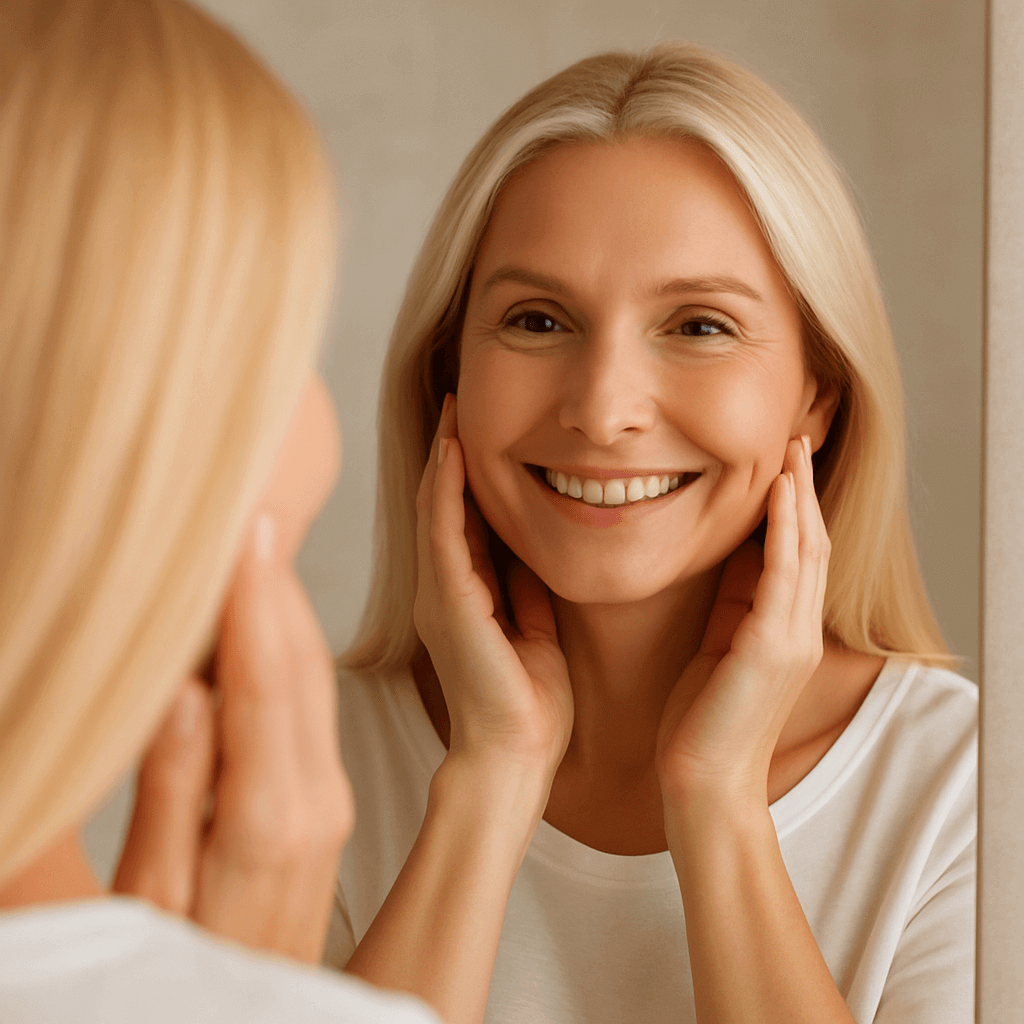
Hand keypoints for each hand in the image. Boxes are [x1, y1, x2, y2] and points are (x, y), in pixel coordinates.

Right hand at [113, 512, 352, 963]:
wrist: (253, 1013)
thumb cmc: (181, 965)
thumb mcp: (154, 896)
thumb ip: (173, 794)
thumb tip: (189, 695)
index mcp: (268, 816)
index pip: (264, 681)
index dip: (256, 602)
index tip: (250, 532)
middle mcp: (313, 798)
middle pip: (299, 666)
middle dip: (277, 585)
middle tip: (257, 512)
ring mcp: (328, 798)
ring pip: (314, 679)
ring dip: (288, 609)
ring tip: (264, 547)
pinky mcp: (327, 801)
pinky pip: (313, 707)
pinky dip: (291, 652)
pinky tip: (271, 622)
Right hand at [413, 394, 573, 777]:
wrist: (516, 756)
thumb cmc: (530, 703)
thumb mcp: (534, 627)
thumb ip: (525, 588)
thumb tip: (535, 543)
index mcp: (464, 596)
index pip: (460, 520)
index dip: (464, 473)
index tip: (476, 428)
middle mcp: (443, 589)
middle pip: (440, 505)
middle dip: (448, 453)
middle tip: (457, 400)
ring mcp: (441, 595)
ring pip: (435, 510)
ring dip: (444, 458)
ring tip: (452, 409)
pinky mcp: (451, 603)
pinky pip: (445, 533)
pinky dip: (448, 490)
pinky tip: (454, 451)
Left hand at [656, 436, 828, 802]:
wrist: (702, 783)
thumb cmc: (700, 721)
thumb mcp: (717, 649)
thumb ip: (729, 606)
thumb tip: (724, 557)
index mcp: (782, 631)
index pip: (796, 555)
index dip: (793, 507)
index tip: (782, 463)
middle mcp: (797, 630)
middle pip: (810, 543)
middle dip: (804, 489)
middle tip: (797, 439)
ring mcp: (791, 638)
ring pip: (805, 550)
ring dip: (800, 496)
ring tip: (793, 450)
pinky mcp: (772, 647)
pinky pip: (783, 574)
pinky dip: (784, 530)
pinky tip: (780, 493)